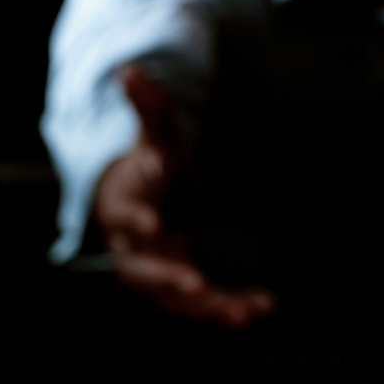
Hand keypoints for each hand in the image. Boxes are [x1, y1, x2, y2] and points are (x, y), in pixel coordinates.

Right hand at [94, 64, 275, 327]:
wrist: (149, 195)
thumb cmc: (151, 162)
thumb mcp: (155, 131)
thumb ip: (147, 104)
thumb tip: (130, 70)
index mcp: (123, 205)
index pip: (122, 214)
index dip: (134, 219)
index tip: (153, 220)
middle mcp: (134, 246)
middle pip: (139, 271)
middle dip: (165, 277)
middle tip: (192, 283)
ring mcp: (158, 269)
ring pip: (172, 299)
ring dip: (204, 308)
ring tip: (241, 312)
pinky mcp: (181, 283)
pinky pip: (201, 304)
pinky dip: (227, 309)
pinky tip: (261, 308)